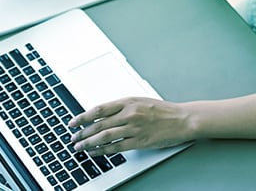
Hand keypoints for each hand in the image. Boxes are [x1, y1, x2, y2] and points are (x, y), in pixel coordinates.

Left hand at [68, 97, 193, 155]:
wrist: (182, 119)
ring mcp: (134, 128)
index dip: (83, 116)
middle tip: (73, 138)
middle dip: (82, 132)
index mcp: (128, 101)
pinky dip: (103, 151)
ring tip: (80, 147)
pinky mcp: (139, 142)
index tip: (73, 122)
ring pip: (105, 136)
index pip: (99, 109)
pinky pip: (116, 148)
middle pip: (99, 124)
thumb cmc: (163, 110)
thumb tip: (102, 114)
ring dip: (89, 143)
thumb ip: (122, 107)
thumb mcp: (140, 101)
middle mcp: (129, 114)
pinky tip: (95, 153)